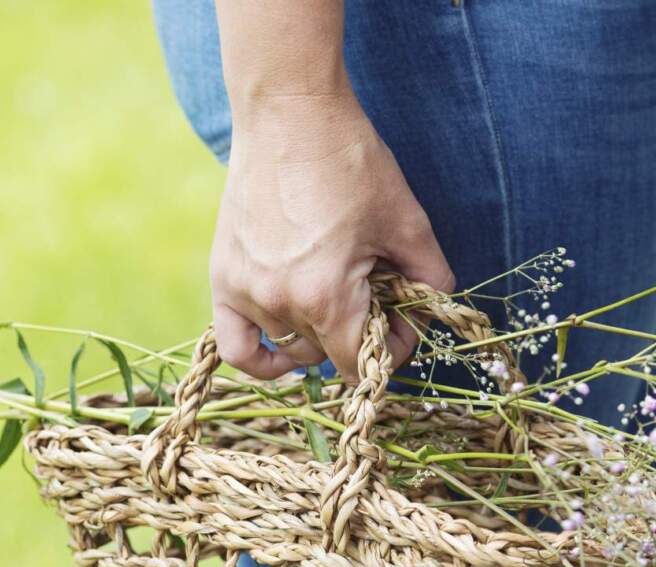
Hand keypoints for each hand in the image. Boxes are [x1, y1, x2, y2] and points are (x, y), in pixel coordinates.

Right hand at [209, 90, 453, 380]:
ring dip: (320, 333)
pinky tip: (284, 352)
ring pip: (294, 347)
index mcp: (326, 297)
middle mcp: (280, 303)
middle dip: (360, 334)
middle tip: (375, 294)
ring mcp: (247, 292)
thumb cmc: (351, 162)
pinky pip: (235, 346)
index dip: (389, 353)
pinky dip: (262, 359)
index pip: (360, 364)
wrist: (290, 111)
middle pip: (329, 355)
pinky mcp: (223, 277)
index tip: (399, 322)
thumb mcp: (408, 223)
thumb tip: (432, 313)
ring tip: (336, 292)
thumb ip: (431, 279)